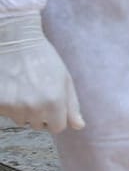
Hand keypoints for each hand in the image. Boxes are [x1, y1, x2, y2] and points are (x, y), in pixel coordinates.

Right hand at [0, 13, 83, 131]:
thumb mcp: (65, 79)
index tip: (53, 106)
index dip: (56, 117)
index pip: (57, 127)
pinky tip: (13, 88)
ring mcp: (14, 106)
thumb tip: (78, 126)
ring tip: (25, 88)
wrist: (16, 43)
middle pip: (38, 125)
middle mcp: (34, 107)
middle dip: (40, 114)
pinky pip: (7, 113)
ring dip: (24, 110)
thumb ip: (72, 105)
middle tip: (38, 93)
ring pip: (21, 120)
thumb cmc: (44, 59)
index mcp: (54, 101)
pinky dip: (9, 105)